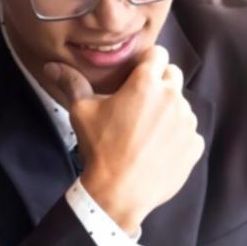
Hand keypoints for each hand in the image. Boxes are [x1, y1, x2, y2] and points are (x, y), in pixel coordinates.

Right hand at [46, 46, 203, 232]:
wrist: (119, 192)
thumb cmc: (100, 148)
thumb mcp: (81, 112)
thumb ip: (72, 83)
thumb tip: (52, 66)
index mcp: (146, 83)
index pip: (158, 54)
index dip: (148, 62)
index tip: (138, 76)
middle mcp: (172, 97)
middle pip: (173, 76)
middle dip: (161, 83)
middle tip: (141, 103)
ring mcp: (187, 122)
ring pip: (182, 106)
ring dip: (169, 112)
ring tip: (148, 132)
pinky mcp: (194, 144)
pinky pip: (189, 132)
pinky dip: (178, 137)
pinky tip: (159, 150)